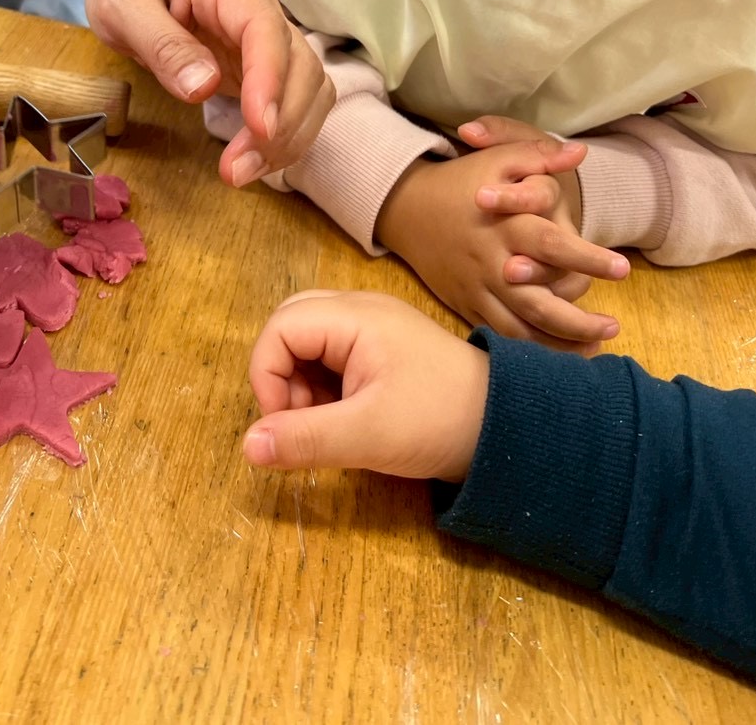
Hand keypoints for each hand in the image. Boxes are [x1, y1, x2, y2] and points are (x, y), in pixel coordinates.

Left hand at [85, 0, 334, 185]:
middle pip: (301, 62)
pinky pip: (295, 103)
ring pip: (310, 86)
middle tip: (236, 170)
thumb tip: (203, 87)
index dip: (269, 77)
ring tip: (241, 173)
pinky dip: (286, 138)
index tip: (260, 126)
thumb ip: (160, 43)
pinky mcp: (264, 71)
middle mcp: (258, 11)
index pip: (264, 27)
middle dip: (282, 120)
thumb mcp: (122, 5)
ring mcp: (266, 43)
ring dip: (289, 136)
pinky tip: (254, 162)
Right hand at [243, 290, 488, 481]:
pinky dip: (322, 384)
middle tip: (301, 419)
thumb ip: (305, 439)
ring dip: (300, 382)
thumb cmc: (438, 421)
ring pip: (308, 339)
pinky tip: (343, 417)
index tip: (284, 425)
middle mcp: (359, 309)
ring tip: (325, 423)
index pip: (279, 328)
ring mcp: (372, 326)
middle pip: (290, 324)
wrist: (508, 426)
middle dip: (281, 374)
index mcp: (355, 316)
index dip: (267, 376)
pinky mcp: (381, 347)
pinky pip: (331, 353)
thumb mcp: (368, 435)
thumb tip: (246, 447)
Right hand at [376, 141, 627, 352]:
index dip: (587, 259)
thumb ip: (539, 155)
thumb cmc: (462, 181)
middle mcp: (491, 264)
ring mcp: (477, 289)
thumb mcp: (499, 158)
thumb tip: (580, 153)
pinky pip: (499, 335)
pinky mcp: (466, 305)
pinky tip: (557, 354)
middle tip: (614, 326)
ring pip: (520, 328)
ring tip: (595, 345)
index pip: (551, 245)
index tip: (622, 269)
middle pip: (538, 303)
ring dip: (559, 343)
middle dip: (578, 320)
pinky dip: (529, 350)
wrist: (407, 207)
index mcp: (505, 227)